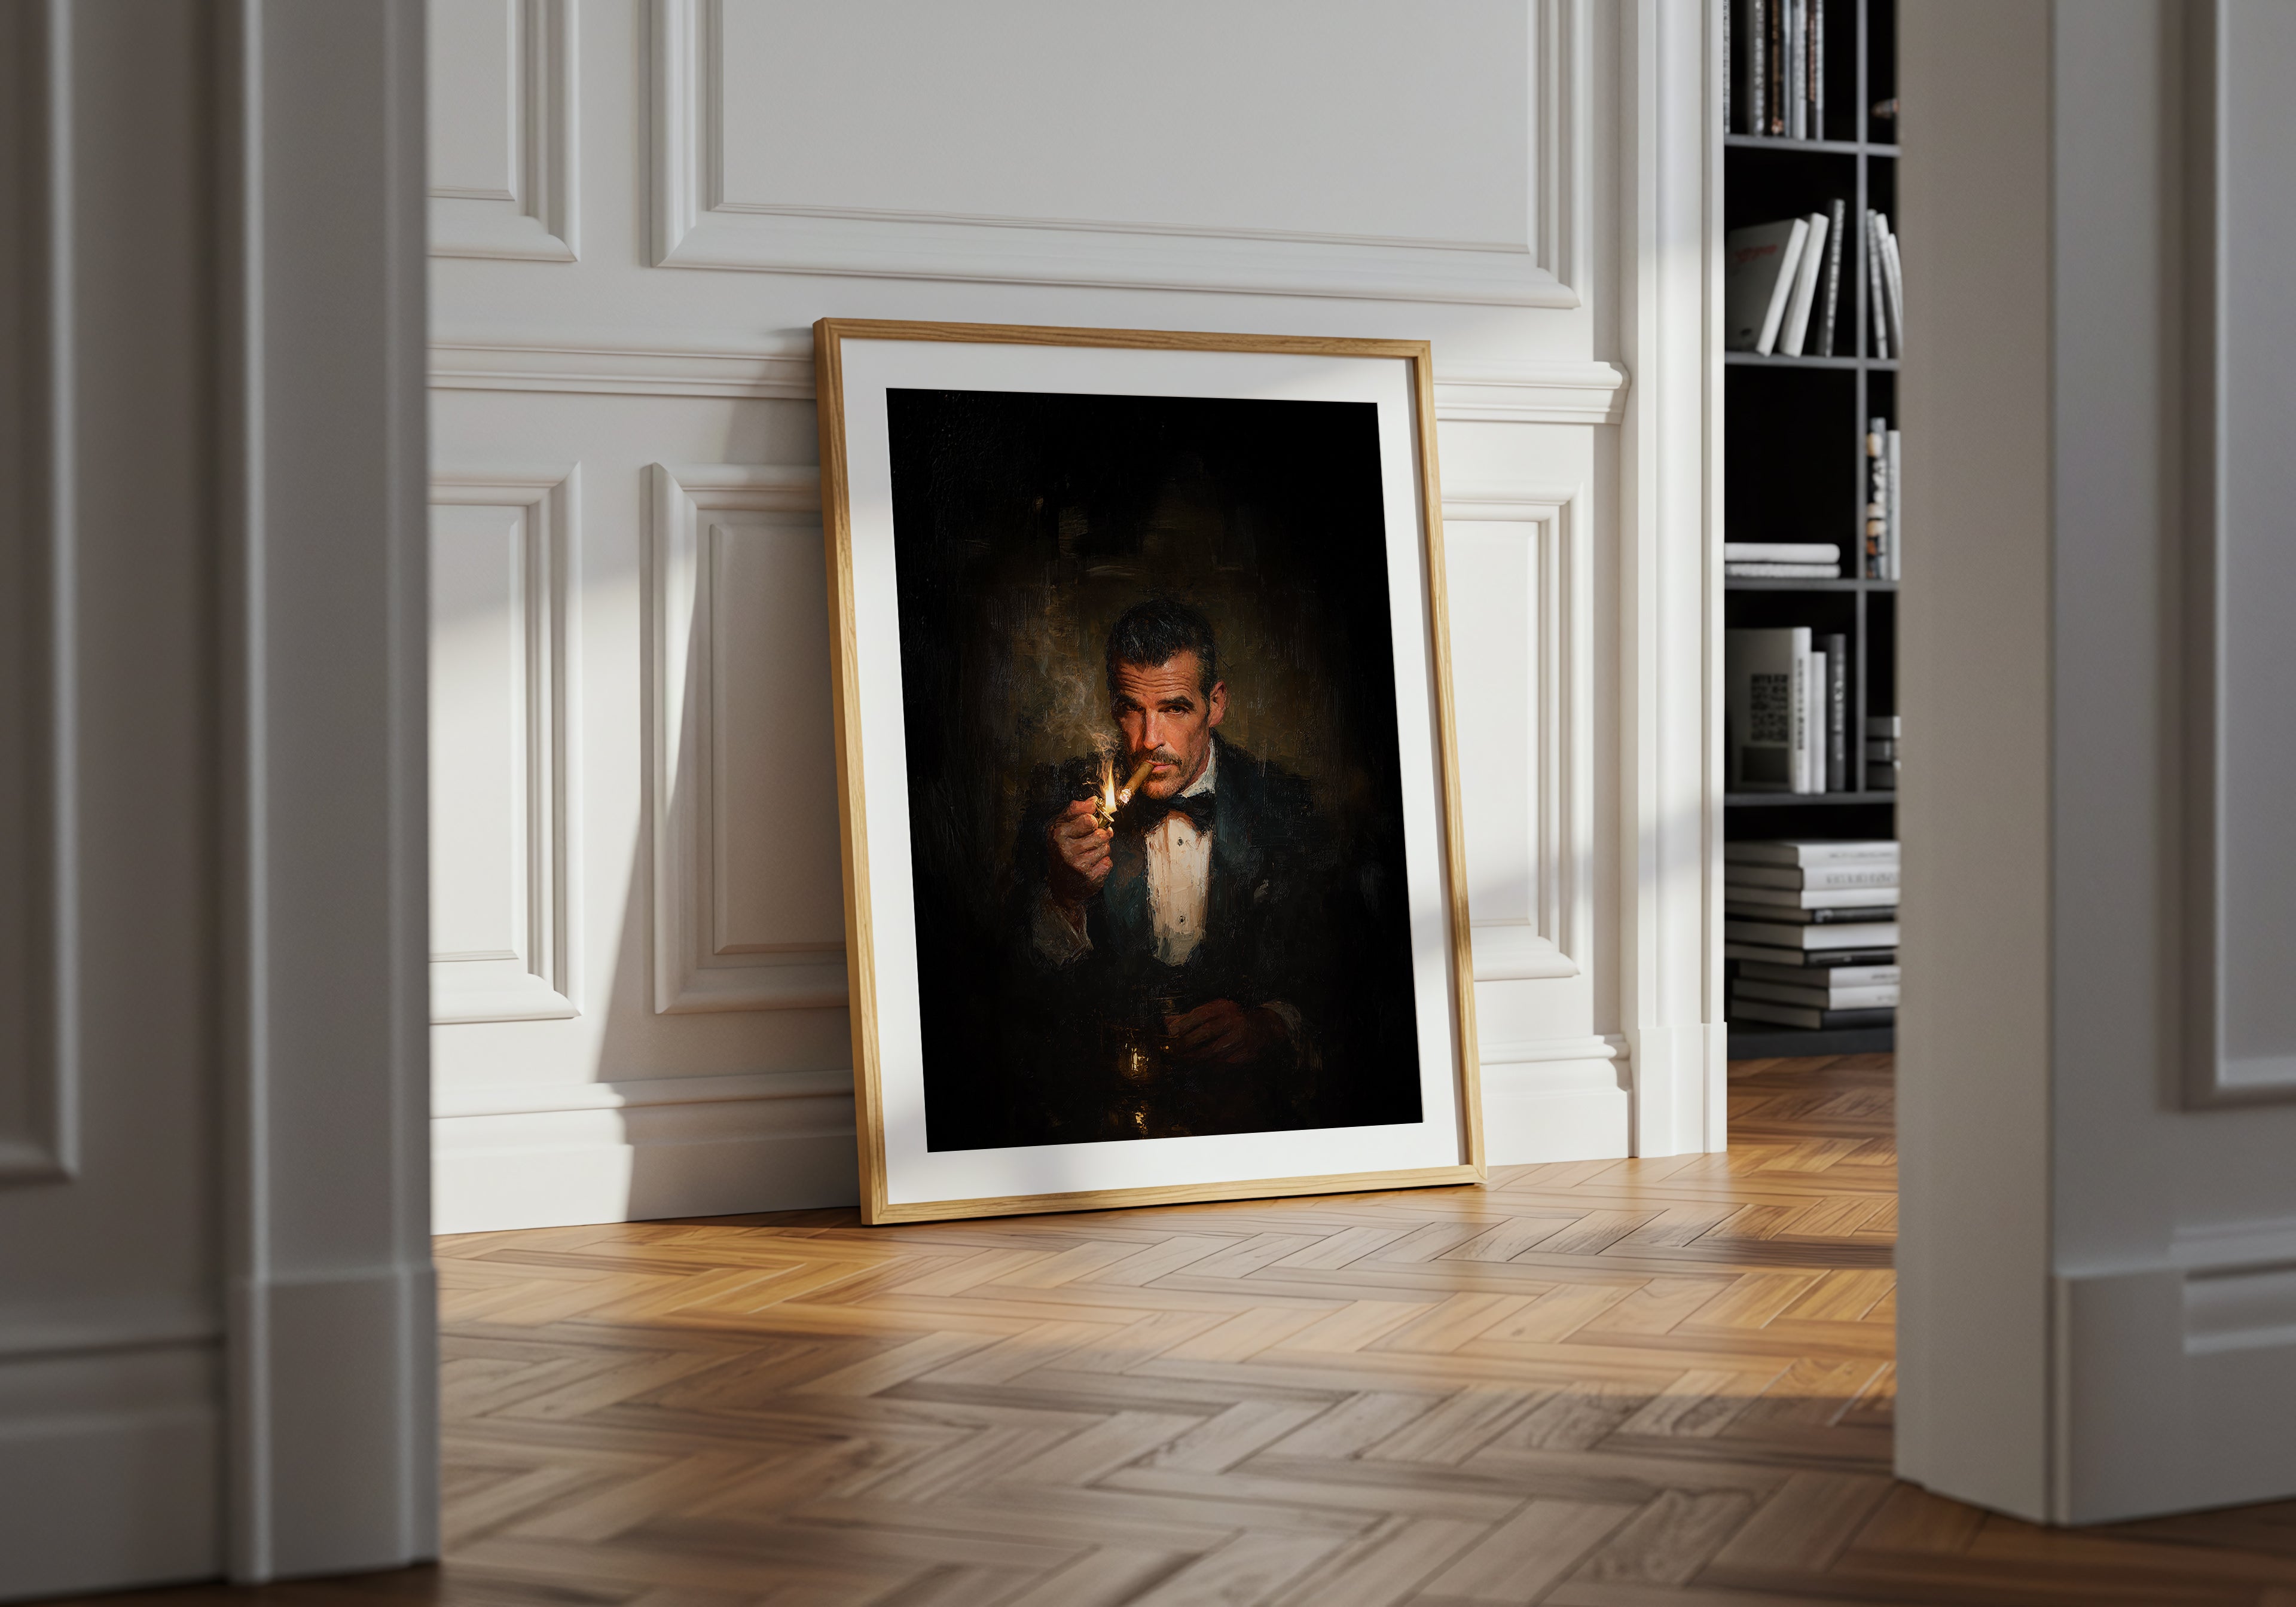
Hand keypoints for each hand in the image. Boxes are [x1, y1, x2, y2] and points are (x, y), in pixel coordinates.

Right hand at [1047, 799, 1112, 907]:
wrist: (1062, 884)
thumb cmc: (1063, 850)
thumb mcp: (1062, 826)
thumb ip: (1076, 810)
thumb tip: (1094, 801)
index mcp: (1058, 833)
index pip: (1090, 818)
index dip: (1093, 821)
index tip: (1087, 826)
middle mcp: (1066, 849)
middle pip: (1101, 833)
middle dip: (1100, 835)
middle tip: (1089, 841)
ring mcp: (1078, 864)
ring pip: (1106, 847)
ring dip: (1102, 849)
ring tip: (1089, 854)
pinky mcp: (1089, 877)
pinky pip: (1108, 862)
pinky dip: (1103, 863)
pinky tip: (1092, 866)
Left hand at [1165, 1000, 1288, 1065]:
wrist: (1264, 1028)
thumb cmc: (1234, 1018)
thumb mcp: (1215, 1011)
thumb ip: (1191, 1017)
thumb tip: (1168, 1023)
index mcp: (1225, 1008)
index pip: (1201, 1015)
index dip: (1184, 1025)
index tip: (1171, 1034)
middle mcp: (1234, 1022)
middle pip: (1206, 1032)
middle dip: (1187, 1043)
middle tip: (1173, 1051)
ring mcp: (1241, 1039)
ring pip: (1213, 1051)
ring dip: (1195, 1057)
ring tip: (1182, 1060)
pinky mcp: (1244, 1054)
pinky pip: (1222, 1062)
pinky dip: (1208, 1064)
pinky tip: (1199, 1065)